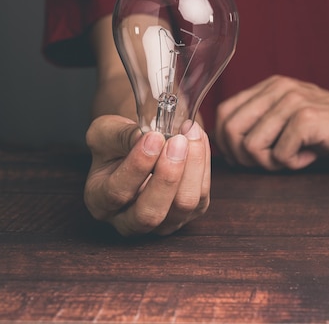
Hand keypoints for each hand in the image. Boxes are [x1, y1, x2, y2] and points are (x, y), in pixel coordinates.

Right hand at [84, 115, 210, 235]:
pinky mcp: (188, 214)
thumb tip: (147, 137)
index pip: (117, 193)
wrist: (141, 146)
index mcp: (100, 201)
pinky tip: (197, 140)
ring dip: (192, 167)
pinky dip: (203, 165)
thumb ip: (122, 135)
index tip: (154, 137)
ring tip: (191, 134)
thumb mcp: (107, 132)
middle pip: (151, 213)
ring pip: (183, 205)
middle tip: (178, 142)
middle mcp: (129, 221)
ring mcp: (162, 222)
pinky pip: (202, 195)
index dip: (137, 166)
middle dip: (168, 176)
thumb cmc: (118, 142)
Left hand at [214, 75, 328, 169]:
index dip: (226, 143)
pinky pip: (279, 155)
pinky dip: (293, 164)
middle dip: (245, 158)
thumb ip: (261, 124)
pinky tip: (310, 155)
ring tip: (295, 157)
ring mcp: (292, 101)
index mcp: (270, 86)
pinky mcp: (306, 118)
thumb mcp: (290, 120)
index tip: (246, 159)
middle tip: (272, 163)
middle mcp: (278, 88)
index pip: (224, 114)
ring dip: (270, 163)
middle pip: (230, 131)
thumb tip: (225, 148)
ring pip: (251, 146)